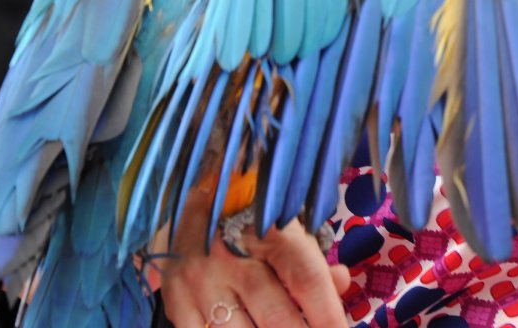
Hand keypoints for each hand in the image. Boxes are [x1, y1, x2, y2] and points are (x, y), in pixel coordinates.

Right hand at [159, 203, 350, 327]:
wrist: (191, 202)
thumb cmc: (250, 220)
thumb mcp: (285, 230)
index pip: (305, 278)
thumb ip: (313, 261)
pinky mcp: (175, 301)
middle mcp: (233, 256)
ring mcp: (201, 281)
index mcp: (269, 232)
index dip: (327, 313)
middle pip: (276, 315)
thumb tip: (342, 282)